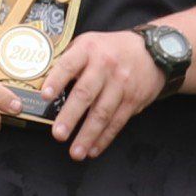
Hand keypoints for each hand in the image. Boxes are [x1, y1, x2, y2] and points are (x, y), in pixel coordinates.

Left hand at [44, 31, 166, 159]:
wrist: (153, 51)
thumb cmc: (111, 49)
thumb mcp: (89, 43)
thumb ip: (69, 59)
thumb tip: (42, 80)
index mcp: (88, 49)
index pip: (69, 64)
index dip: (56, 80)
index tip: (45, 96)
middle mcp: (105, 66)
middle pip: (85, 93)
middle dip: (70, 116)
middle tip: (58, 134)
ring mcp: (121, 84)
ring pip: (102, 113)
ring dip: (88, 135)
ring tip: (75, 152)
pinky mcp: (133, 100)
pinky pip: (117, 122)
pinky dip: (104, 138)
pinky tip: (93, 149)